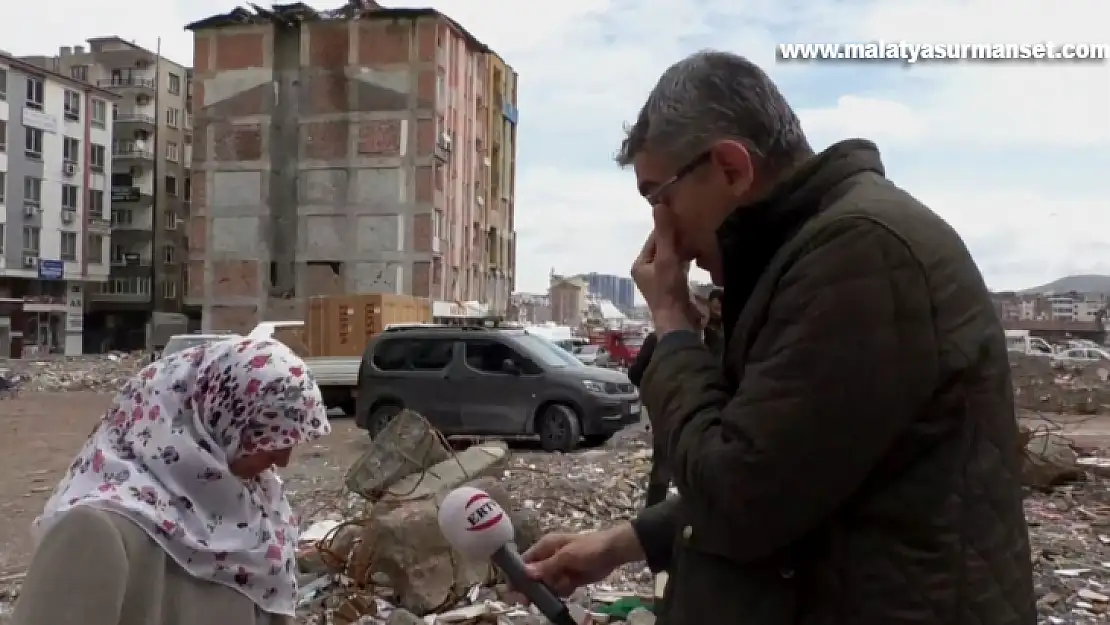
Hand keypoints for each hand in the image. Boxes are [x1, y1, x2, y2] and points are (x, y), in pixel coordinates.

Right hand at [521, 523, 643, 596]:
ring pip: (546, 585)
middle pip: (533, 576)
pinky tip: (570, 588)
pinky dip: (562, 592)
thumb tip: (526, 573)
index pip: (525, 561)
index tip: (513, 591)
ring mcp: (559, 569)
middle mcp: (549, 558)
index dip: (518, 576)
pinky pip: (559, 589)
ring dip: (550, 590)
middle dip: (532, 588)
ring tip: (562, 587)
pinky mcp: (569, 579)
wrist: (613, 552)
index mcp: (545, 546)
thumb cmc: (588, 548)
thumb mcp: (566, 556)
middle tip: (527, 602)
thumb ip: (547, 566)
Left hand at [633, 206, 694, 333]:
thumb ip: (664, 234)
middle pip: (662, 247)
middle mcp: (646, 271)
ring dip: (683, 248)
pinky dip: (687, 259)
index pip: (653, 238)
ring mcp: (659, 280)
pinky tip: (698, 254)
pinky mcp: (672, 286)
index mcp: (640, 264)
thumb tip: (659, 206)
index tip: (683, 215)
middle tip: (694, 225)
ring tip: (697, 236)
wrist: (678, 322)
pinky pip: (679, 267)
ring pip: (671, 256)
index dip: (667, 227)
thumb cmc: (668, 290)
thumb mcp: (666, 259)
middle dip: (677, 237)